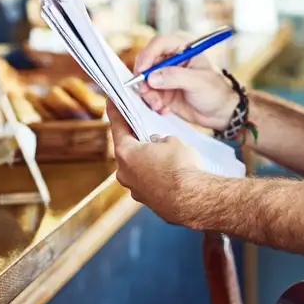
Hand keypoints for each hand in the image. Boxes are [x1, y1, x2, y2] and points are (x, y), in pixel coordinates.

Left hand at [107, 102, 204, 225]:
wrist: (192, 199)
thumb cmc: (181, 166)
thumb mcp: (172, 141)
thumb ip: (160, 139)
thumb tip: (157, 144)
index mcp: (126, 153)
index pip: (117, 126)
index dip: (115, 111)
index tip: (111, 101)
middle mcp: (125, 173)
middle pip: (128, 151)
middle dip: (138, 142)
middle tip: (149, 132)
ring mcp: (135, 190)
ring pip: (138, 169)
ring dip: (148, 161)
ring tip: (167, 156)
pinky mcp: (148, 202)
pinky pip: (149, 183)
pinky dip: (157, 176)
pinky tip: (172, 173)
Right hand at [133, 32, 237, 130]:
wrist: (219, 113)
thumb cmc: (216, 92)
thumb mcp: (198, 82)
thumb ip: (175, 77)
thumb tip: (152, 77)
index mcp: (183, 48)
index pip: (160, 43)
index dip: (148, 54)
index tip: (142, 70)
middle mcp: (171, 59)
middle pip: (147, 60)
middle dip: (143, 77)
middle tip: (145, 91)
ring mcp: (164, 75)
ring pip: (144, 79)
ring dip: (147, 93)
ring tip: (159, 105)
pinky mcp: (161, 90)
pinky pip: (148, 93)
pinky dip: (151, 101)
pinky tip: (164, 109)